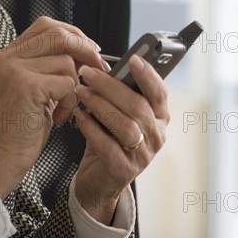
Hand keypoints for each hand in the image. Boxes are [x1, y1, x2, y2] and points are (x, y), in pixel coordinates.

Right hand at [0, 16, 105, 198]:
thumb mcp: (31, 87)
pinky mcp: (27, 86)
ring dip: (74, 87)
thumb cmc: (20, 126)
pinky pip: (67, 83)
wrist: (1, 158)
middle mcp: (9, 57)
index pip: (46, 26)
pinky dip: (70, 102)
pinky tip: (59, 116)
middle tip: (98, 68)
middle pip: (58, 35)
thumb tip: (86, 49)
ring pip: (66, 61)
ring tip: (64, 106)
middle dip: (85, 50)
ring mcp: (15, 70)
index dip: (72, 33)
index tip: (89, 48)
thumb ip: (47, 64)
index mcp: (9, 54)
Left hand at [73, 55, 169, 224]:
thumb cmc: (108, 137)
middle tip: (87, 73)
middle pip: (137, 106)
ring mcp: (143, 155)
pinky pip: (108, 146)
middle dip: (109, 86)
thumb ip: (116, 92)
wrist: (99, 178)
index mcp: (158, 116)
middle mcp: (156, 135)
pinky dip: (91, 128)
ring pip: (124, 125)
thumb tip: (100, 65)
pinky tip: (78, 116)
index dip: (148, 75)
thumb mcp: (117, 112)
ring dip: (99, 104)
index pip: (159, 93)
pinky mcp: (124, 170)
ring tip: (80, 92)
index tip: (132, 59)